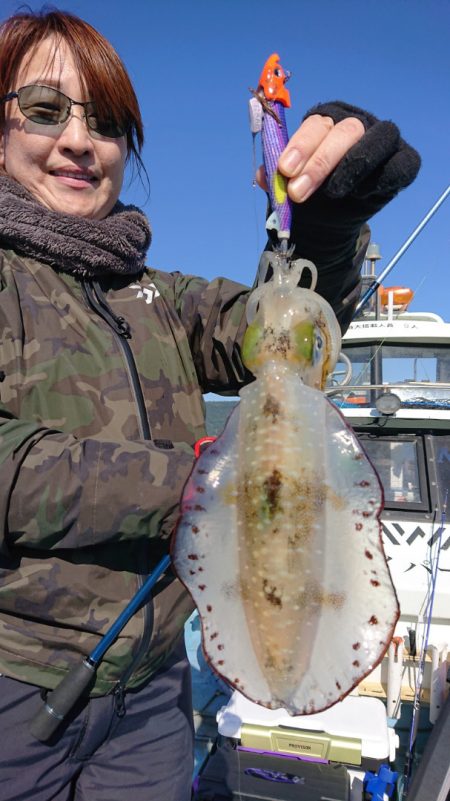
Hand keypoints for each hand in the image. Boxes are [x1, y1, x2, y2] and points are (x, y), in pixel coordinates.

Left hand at [257, 101, 420, 210]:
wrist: (328, 223)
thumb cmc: (309, 195)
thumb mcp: (288, 185)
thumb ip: (276, 177)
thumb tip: (264, 175)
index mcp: (326, 121)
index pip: (317, 124)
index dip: (301, 145)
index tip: (285, 171)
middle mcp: (356, 124)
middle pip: (346, 130)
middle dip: (320, 162)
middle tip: (298, 193)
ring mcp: (383, 141)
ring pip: (378, 138)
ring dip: (354, 165)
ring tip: (334, 193)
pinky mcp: (403, 162)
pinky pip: (402, 164)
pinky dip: (384, 177)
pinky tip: (361, 194)